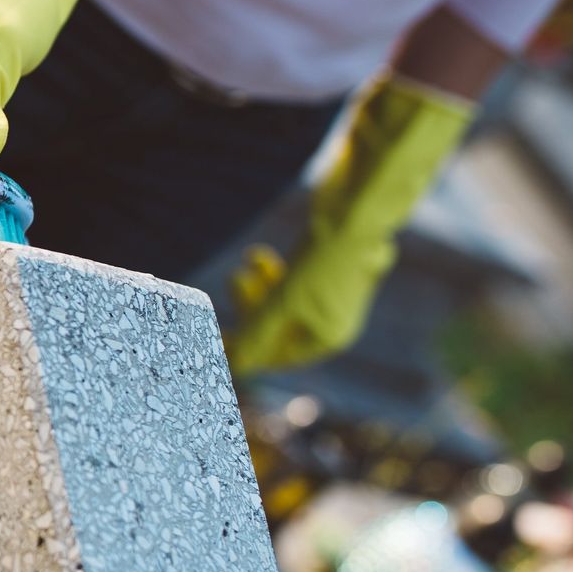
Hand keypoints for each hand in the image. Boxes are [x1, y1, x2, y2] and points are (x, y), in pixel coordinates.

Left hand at [224, 73, 474, 376]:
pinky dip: (270, 270)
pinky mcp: (325, 264)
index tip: (211, 334)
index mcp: (330, 335)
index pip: (277, 356)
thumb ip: (256, 334)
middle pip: (277, 326)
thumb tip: (232, 367)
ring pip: (281, 300)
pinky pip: (288, 279)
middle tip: (234, 282)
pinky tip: (257, 254)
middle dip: (251, 307)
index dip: (244, 346)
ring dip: (259, 285)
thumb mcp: (284, 300)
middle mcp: (334, 317)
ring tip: (249, 260)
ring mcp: (332, 290)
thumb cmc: (324, 257)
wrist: (361, 204)